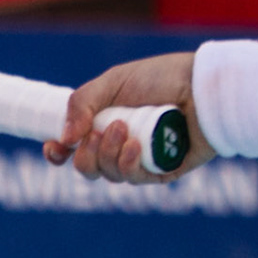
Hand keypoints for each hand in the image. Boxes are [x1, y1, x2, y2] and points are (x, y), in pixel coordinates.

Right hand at [43, 51, 215, 182]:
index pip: (73, 146)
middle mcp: (121, 143)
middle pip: (88, 167)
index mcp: (105, 120)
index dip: (58, 153)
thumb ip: (82, 104)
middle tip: (99, 132)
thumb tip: (62, 139)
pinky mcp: (163, 171)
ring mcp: (142, 159)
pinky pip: (136, 180)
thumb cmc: (163, 77)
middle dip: (86, 155)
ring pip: (109, 175)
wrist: (204, 87)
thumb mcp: (114, 81)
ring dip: (109, 155)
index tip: (54, 149)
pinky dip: (129, 165)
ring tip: (123, 130)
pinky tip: (135, 147)